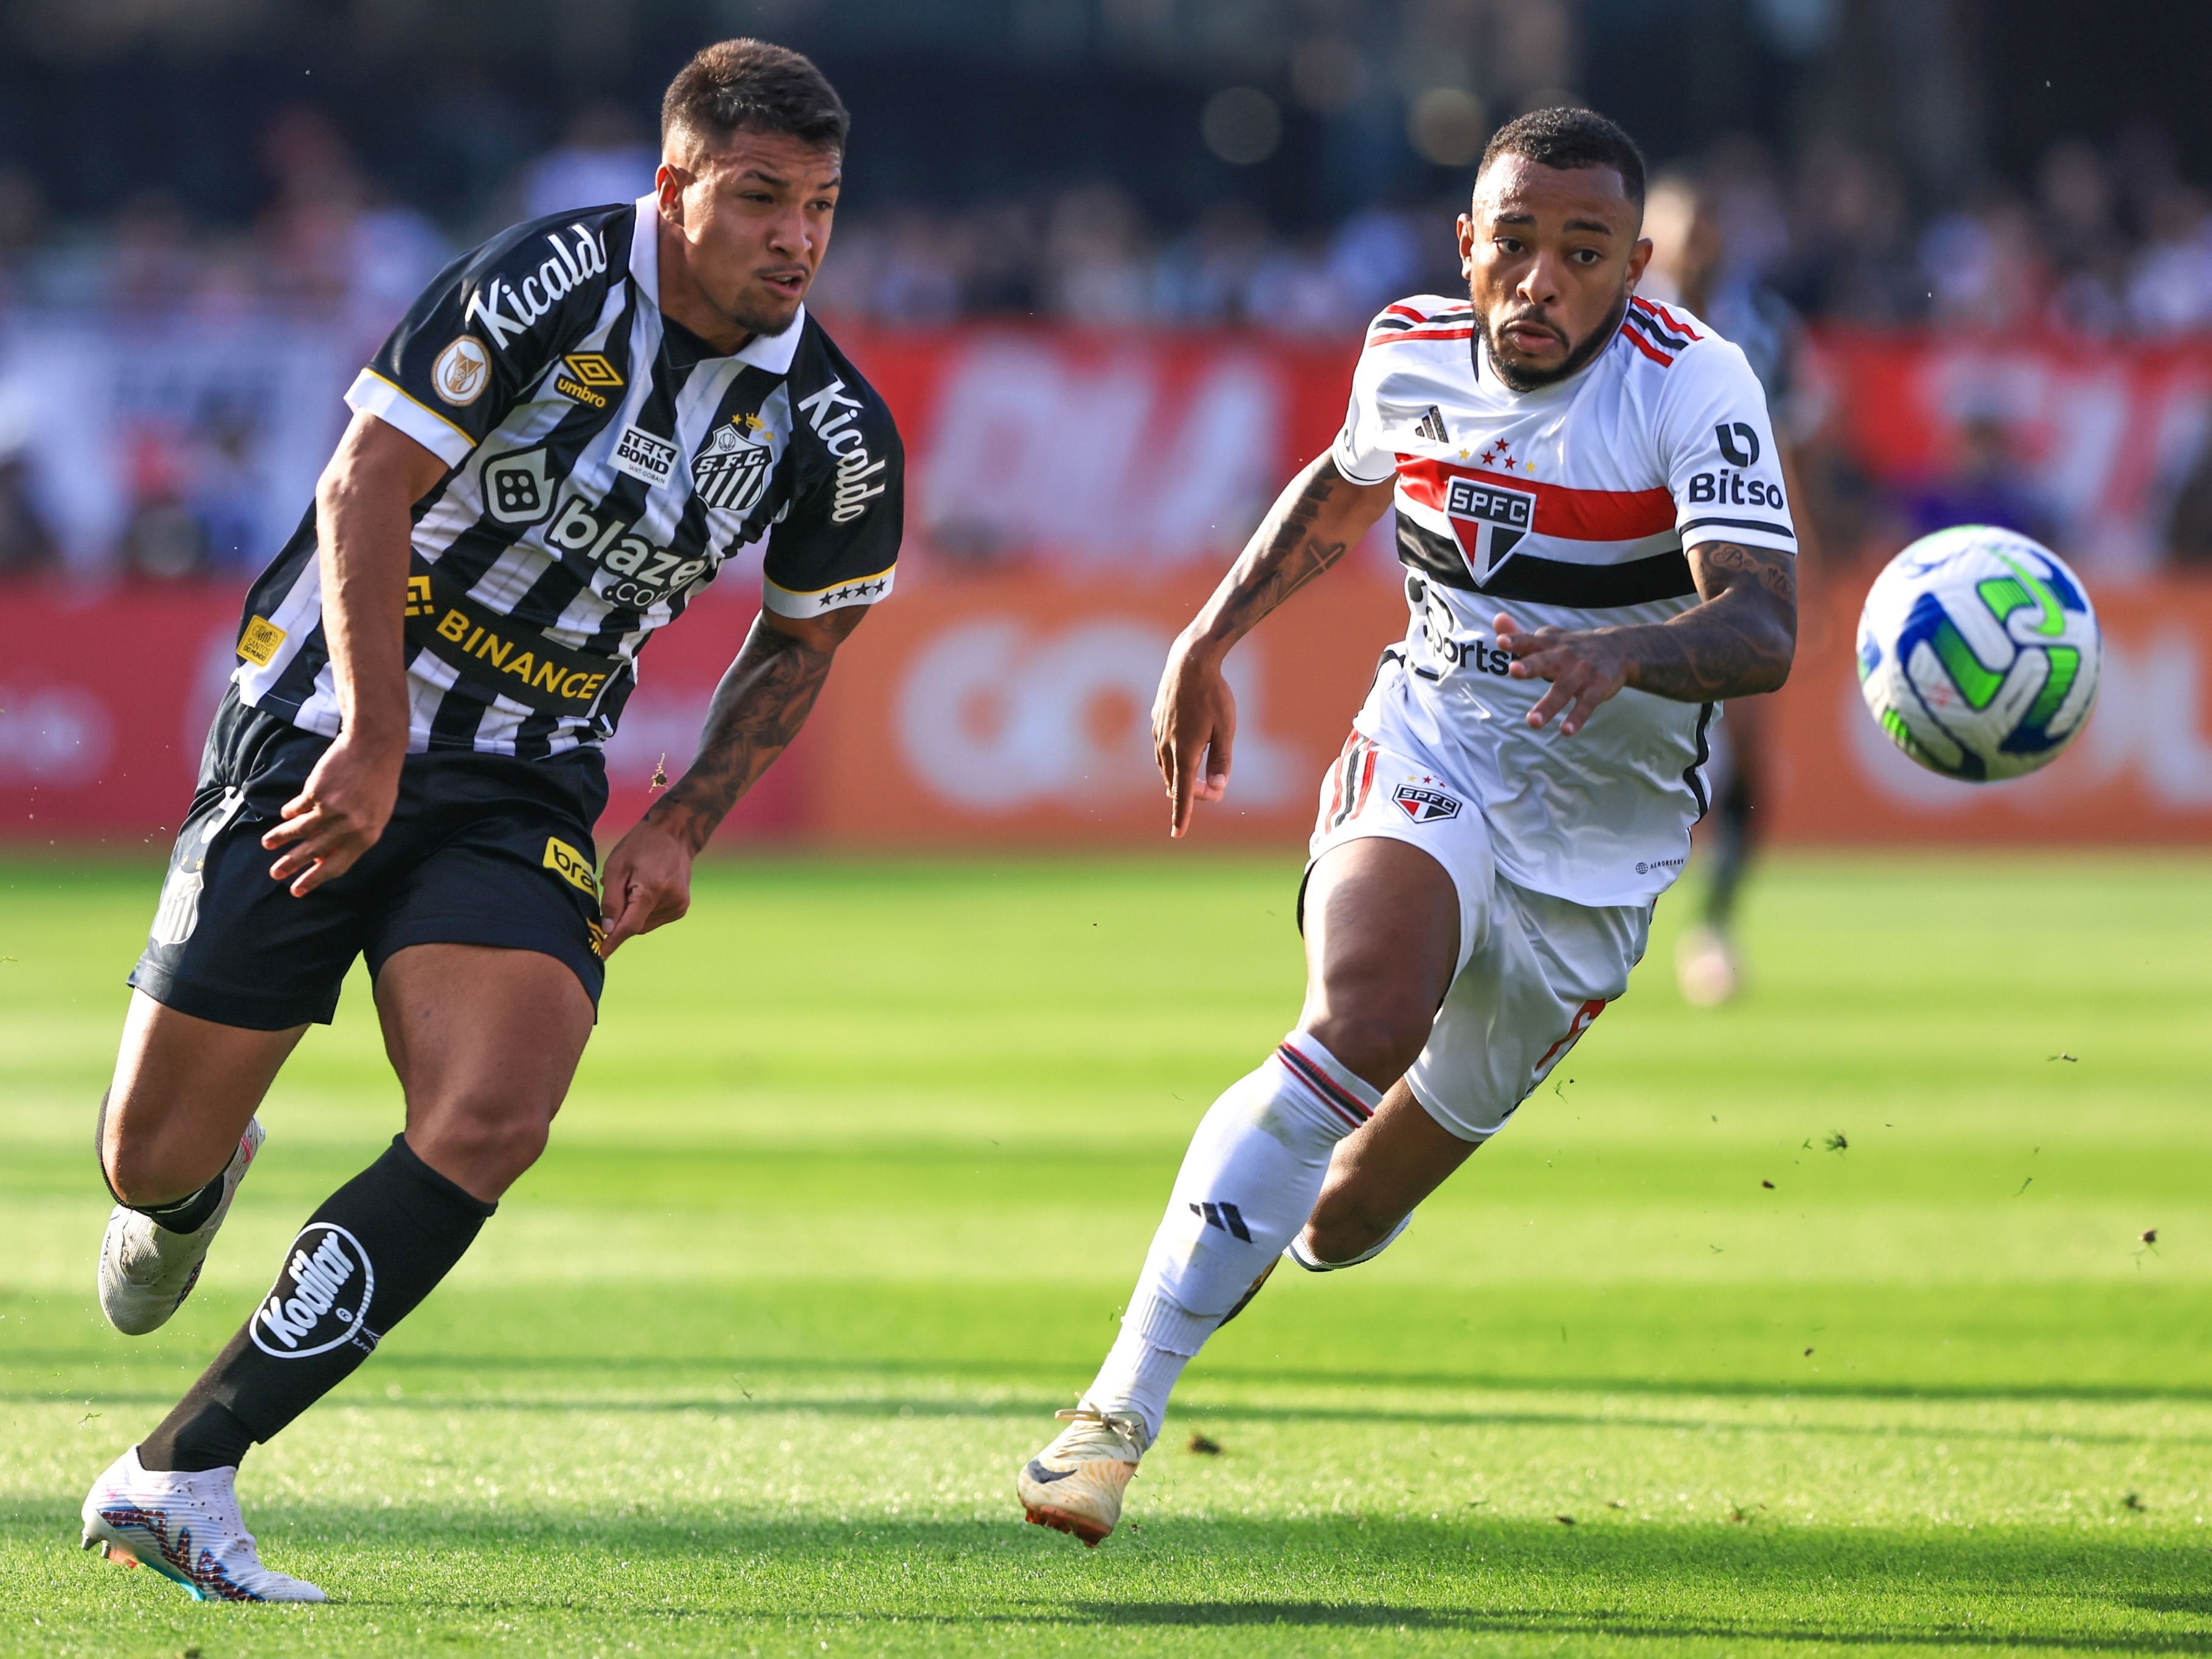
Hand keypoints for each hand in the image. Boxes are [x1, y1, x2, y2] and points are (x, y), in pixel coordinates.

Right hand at [261, 733, 402, 894]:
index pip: (337, 865)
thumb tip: (322, 859)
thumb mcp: (375, 815)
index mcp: (366, 835)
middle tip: (275, 874)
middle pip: (313, 851)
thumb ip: (354, 837)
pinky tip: (285, 815)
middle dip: (291, 864)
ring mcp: (331, 809)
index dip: (315, 879)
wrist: (374, 748)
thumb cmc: (378, 783)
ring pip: (300, 830)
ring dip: (281, 838)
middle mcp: (348, 826)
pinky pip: (298, 807)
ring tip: (267, 844)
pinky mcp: (316, 792)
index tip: (297, 890)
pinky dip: (290, 812)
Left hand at [596, 815, 695, 957]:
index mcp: (653, 889)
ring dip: (634, 914)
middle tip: (619, 891)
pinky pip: (655, 919)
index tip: (601, 953)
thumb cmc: (641, 844)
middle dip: (622, 918)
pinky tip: (646, 890)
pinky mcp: (682, 906)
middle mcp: (671, 901)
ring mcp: (679, 905)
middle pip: (637, 926)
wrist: (674, 832)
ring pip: (645, 925)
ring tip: (635, 885)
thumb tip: (607, 929)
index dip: (614, 940)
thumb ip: (611, 900)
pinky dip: (645, 911)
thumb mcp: (616, 866)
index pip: (630, 925)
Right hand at [1151, 635, 1236, 837]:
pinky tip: (1182, 752)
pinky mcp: (1156, 722)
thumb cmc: (1213, 694)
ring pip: (1165, 768)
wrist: (1189, 661)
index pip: (1182, 792)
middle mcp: (1166, 746)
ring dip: (1180, 778)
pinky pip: (1161, 751)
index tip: (1178, 834)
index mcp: (1185, 751)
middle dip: (1192, 793)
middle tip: (1214, 789)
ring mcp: (1158, 733)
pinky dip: (1172, 761)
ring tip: (1198, 777)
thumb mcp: (1227, 728)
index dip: (1181, 815)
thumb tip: (1219, 788)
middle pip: (1175, 782)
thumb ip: (1222, 760)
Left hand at [1494, 611, 1631, 735]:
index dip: (1515, 640)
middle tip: (1513, 670)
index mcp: (1549, 644)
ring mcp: (1582, 673)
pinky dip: (1576, 717)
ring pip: (1562, 690)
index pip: (1529, 641)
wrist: (1619, 649)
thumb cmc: (1571, 647)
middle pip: (1545, 661)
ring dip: (1547, 706)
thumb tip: (1497, 619)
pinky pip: (1586, 705)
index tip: (1501, 641)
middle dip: (1530, 665)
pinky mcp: (1597, 688)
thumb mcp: (1548, 638)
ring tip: (1532, 722)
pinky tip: (1566, 731)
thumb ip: (1520, 634)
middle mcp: (1564, 656)